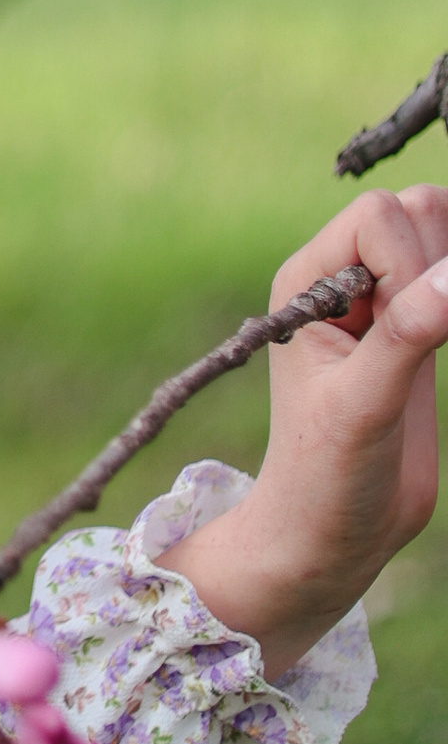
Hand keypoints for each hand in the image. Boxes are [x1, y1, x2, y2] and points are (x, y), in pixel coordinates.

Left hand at [168, 185, 447, 682]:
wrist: (332, 531)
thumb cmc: (325, 473)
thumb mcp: (362, 405)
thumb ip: (407, 334)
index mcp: (309, 280)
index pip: (382, 216)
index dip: (412, 263)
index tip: (409, 333)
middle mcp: (343, 279)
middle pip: (420, 212)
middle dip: (439, 262)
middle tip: (425, 342)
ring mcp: (384, 301)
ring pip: (444, 235)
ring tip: (434, 347)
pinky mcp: (419, 330)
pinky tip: (446, 344)